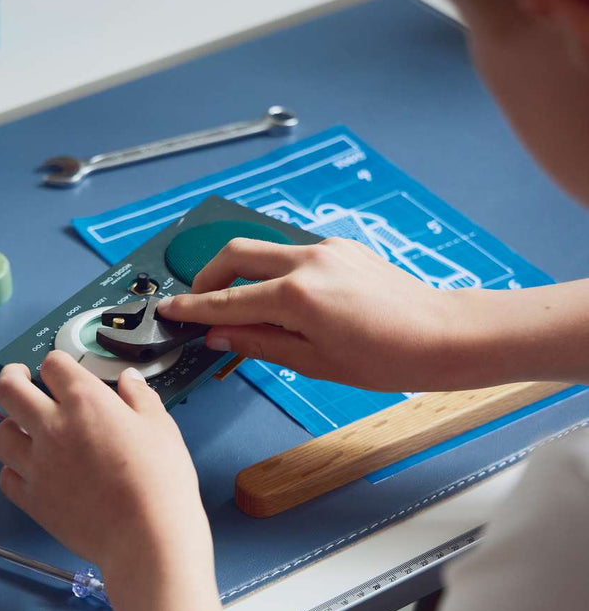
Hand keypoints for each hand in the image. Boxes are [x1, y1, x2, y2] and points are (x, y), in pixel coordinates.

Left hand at [0, 352, 211, 592]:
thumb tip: (126, 379)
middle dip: (11, 377)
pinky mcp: (32, 499)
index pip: (53, 365)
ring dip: (9, 426)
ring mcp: (37, 465)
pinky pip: (6, 477)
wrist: (147, 536)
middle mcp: (52, 427)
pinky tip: (31, 471)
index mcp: (85, 401)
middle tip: (20, 379)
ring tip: (24, 430)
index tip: (62, 372)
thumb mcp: (161, 427)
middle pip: (9, 390)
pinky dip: (14, 470)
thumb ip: (140, 397)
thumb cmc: (161, 478)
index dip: (57, 364)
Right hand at [157, 236, 462, 391]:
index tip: (169, 311)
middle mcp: (307, 261)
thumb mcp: (314, 362)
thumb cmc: (386, 358)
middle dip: (208, 275)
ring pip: (264, 250)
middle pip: (235, 253)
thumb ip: (259, 342)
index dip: (192, 309)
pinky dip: (276, 272)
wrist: (441, 335)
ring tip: (242, 306)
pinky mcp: (342, 247)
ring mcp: (326, 249)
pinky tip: (286, 301)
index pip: (227, 300)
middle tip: (199, 303)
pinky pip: (293, 254)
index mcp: (296, 296)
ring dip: (243, 272)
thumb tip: (219, 335)